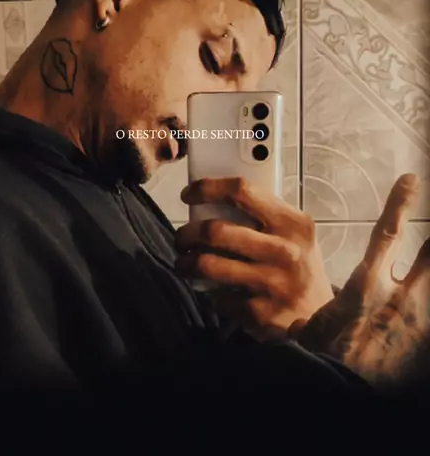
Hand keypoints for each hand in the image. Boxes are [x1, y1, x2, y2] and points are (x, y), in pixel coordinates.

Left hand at [175, 177, 333, 338]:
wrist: (324, 319)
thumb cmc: (299, 266)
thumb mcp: (294, 234)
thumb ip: (262, 215)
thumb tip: (210, 200)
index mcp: (293, 223)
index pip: (242, 191)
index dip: (207, 188)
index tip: (188, 194)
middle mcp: (285, 251)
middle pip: (215, 231)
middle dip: (187, 234)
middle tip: (182, 239)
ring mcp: (273, 284)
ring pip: (207, 265)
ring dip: (186, 264)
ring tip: (184, 264)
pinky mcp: (260, 313)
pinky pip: (216, 297)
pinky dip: (208, 294)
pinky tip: (213, 291)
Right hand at [294, 173, 429, 385]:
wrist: (340, 388)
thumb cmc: (324, 357)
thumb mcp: (311, 332)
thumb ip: (311, 321)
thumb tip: (299, 326)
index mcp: (365, 284)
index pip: (387, 234)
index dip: (400, 204)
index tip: (412, 181)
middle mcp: (396, 297)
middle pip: (429, 256)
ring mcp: (415, 320)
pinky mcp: (423, 341)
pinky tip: (429, 322)